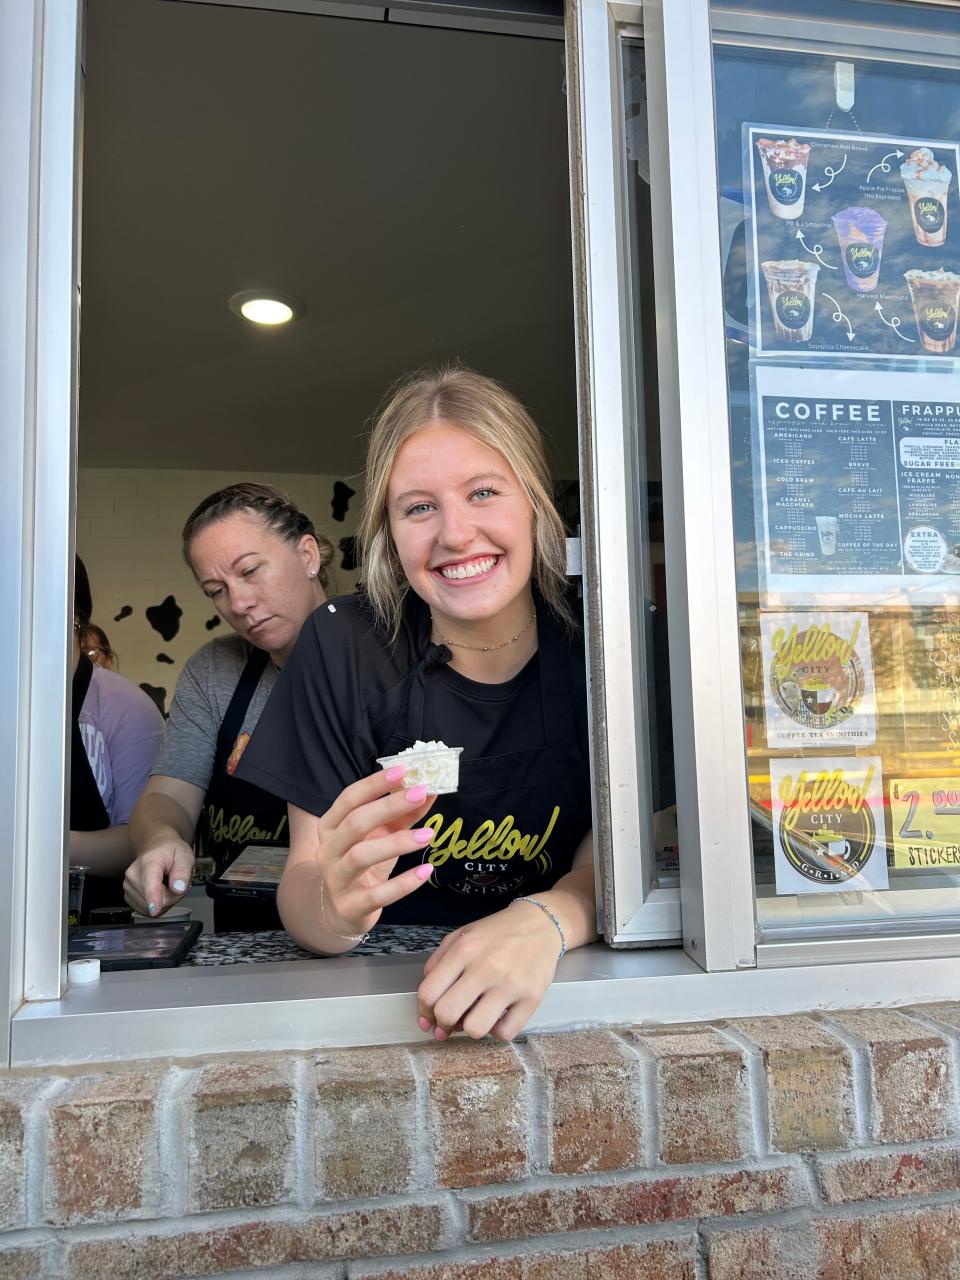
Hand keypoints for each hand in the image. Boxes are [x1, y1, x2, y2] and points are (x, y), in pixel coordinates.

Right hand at [123, 839, 193, 916]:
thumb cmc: (170, 851)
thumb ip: (182, 872)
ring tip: (166, 884)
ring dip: (163, 901)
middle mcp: (134, 874)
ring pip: (149, 908)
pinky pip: (145, 910)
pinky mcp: (127, 895)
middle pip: (155, 900)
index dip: (153, 898)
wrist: (157, 846)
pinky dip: (155, 904)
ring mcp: (128, 885)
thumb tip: (178, 888)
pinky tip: (158, 890)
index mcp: (149, 862)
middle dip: (170, 897)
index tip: (154, 909)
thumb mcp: (184, 856)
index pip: (150, 883)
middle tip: (174, 882)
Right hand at [303, 765, 436, 940]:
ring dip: (397, 843)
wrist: (340, 911)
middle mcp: (328, 850)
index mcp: (330, 826)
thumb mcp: (380, 836)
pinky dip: (402, 884)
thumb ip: (402, 814)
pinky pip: (376, 895)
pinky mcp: (350, 906)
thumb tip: (430, 790)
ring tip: (429, 834)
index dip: (375, 783)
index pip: (349, 798)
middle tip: (420, 793)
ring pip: (361, 856)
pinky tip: (425, 872)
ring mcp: (336, 879)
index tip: (403, 770)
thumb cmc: (362, 863)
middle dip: (388, 806)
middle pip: (355, 823)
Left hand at [417, 900, 564, 1042]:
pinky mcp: (532, 998)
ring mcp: (510, 984)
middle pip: (447, 1013)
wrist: (540, 923)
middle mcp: (485, 967)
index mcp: (464, 950)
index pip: (429, 992)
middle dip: (443, 1024)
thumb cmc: (497, 933)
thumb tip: (427, 1001)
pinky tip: (497, 1017)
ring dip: (470, 1029)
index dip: (424, 1011)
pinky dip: (497, 1031)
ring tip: (475, 1018)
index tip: (429, 1017)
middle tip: (449, 1024)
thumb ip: (438, 962)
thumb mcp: (461, 935)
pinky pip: (505, 1033)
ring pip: (475, 1028)